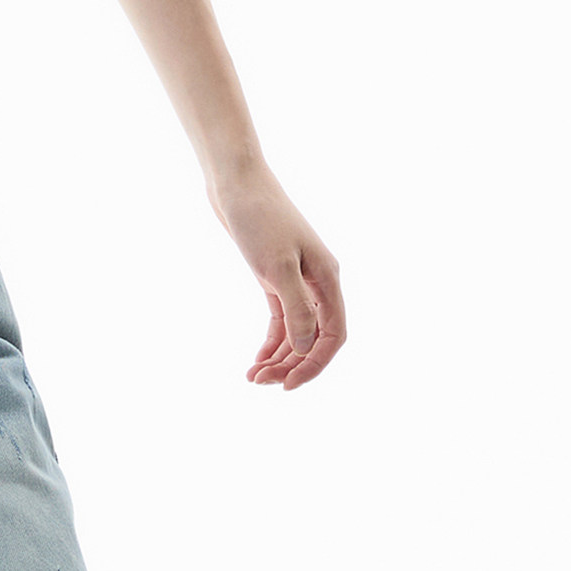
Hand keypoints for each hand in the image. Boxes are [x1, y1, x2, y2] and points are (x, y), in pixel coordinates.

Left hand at [210, 162, 345, 389]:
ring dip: (279, 357)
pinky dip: (271, 341)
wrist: (237, 185)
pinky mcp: (276, 278)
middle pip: (315, 338)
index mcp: (327, 279)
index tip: (288, 385)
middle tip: (261, 383)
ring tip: (252, 376)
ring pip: (297, 332)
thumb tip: (306, 348)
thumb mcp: (276, 266)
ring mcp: (298, 281)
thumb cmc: (259, 219)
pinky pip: (281, 319)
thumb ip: (296, 307)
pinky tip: (256, 359)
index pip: (334, 335)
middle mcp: (318, 282)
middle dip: (293, 364)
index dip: (315, 364)